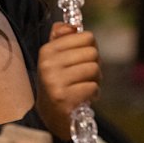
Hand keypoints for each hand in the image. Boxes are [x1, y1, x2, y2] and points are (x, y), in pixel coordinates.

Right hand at [35, 22, 100, 139]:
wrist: (48, 117)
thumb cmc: (58, 82)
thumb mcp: (55, 58)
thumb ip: (61, 37)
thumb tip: (73, 25)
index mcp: (47, 50)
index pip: (86, 36)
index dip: (90, 48)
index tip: (82, 59)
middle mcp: (48, 63)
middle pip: (92, 53)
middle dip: (94, 65)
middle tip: (86, 76)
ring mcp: (54, 81)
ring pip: (94, 69)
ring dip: (95, 80)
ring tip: (85, 86)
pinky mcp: (63, 98)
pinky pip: (92, 87)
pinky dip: (93, 93)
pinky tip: (84, 98)